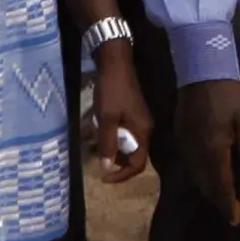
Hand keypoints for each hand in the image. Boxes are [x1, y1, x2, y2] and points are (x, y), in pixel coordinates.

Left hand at [91, 41, 151, 183]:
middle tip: (98, 160)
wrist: (116, 63)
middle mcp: (145, 128)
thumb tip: (107, 168)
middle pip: (134, 155)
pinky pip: (124, 133)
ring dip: (112, 148)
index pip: (138, 163)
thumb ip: (108, 143)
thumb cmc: (112, 90)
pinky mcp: (132, 112)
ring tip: (94, 146)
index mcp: (143, 131)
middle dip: (116, 161)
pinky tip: (97, 130)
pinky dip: (112, 136)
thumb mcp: (107, 118)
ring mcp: (139, 119)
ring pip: (128, 144)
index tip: (104, 177)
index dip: (122, 175)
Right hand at [175, 78, 239, 225]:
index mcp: (213, 149)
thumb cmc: (229, 92)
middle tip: (234, 213)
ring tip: (225, 200)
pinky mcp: (180, 137)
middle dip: (220, 201)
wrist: (201, 69)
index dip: (229, 204)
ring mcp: (185, 145)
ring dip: (210, 191)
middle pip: (207, 185)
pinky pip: (191, 166)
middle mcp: (196, 152)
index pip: (221, 184)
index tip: (237, 218)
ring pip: (197, 177)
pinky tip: (210, 178)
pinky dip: (201, 177)